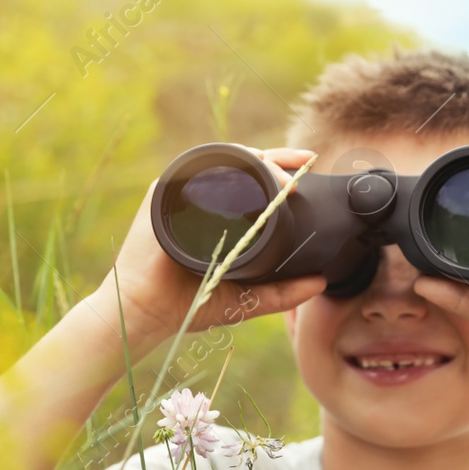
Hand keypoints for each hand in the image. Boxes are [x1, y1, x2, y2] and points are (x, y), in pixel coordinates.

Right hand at [97, 145, 326, 348]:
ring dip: (254, 161)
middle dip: (277, 158)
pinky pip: (194, 171)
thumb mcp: (247, 299)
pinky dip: (220, 167)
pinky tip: (244, 172)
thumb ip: (282, 293)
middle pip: (243, 164)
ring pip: (223, 162)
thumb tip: (320, 281)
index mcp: (222, 215)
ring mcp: (183, 194)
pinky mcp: (162, 194)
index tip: (310, 163)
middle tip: (304, 163)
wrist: (148, 312)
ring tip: (280, 177)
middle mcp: (203, 199)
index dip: (282, 169)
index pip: (255, 182)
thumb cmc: (190, 304)